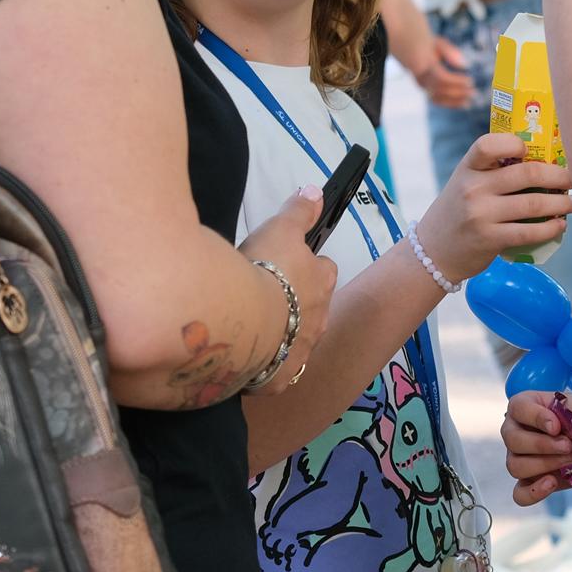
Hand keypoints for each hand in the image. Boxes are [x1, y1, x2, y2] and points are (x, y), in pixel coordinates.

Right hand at [237, 188, 339, 386]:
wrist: (247, 321)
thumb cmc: (266, 269)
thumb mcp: (280, 229)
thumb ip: (299, 212)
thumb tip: (316, 192)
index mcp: (322, 281)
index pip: (324, 270)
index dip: (308, 268)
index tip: (286, 267)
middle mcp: (319, 319)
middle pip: (313, 308)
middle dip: (296, 304)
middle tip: (267, 297)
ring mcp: (302, 351)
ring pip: (297, 341)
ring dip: (282, 335)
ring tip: (255, 328)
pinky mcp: (281, 378)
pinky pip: (276, 372)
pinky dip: (267, 366)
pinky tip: (248, 359)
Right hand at [411, 34, 475, 108]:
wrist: (410, 51)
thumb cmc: (428, 45)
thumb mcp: (438, 43)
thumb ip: (451, 52)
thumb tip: (465, 65)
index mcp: (424, 65)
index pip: (442, 77)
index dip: (456, 81)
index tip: (470, 80)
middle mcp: (421, 78)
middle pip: (441, 90)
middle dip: (458, 92)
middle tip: (473, 92)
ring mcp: (422, 86)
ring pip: (438, 98)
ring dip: (455, 101)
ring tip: (469, 102)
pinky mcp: (425, 90)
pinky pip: (437, 101)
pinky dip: (450, 103)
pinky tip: (463, 103)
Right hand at [413, 132, 571, 282]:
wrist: (433, 250)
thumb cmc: (459, 210)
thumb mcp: (466, 182)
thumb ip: (494, 171)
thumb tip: (546, 162)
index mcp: (468, 168)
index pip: (489, 144)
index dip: (514, 143)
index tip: (533, 151)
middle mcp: (472, 188)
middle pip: (526, 173)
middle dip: (558, 175)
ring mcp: (480, 215)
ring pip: (533, 203)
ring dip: (561, 203)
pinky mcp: (489, 239)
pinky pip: (529, 232)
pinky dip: (551, 228)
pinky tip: (560, 224)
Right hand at [502, 388, 571, 505]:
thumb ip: (571, 410)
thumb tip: (559, 432)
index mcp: (523, 406)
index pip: (519, 408)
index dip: (536, 417)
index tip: (557, 426)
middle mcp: (513, 431)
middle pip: (513, 440)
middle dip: (543, 445)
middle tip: (569, 446)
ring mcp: (517, 458)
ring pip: (515, 466)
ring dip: (545, 464)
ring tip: (570, 459)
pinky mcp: (528, 482)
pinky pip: (519, 494)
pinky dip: (534, 492)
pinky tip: (552, 483)